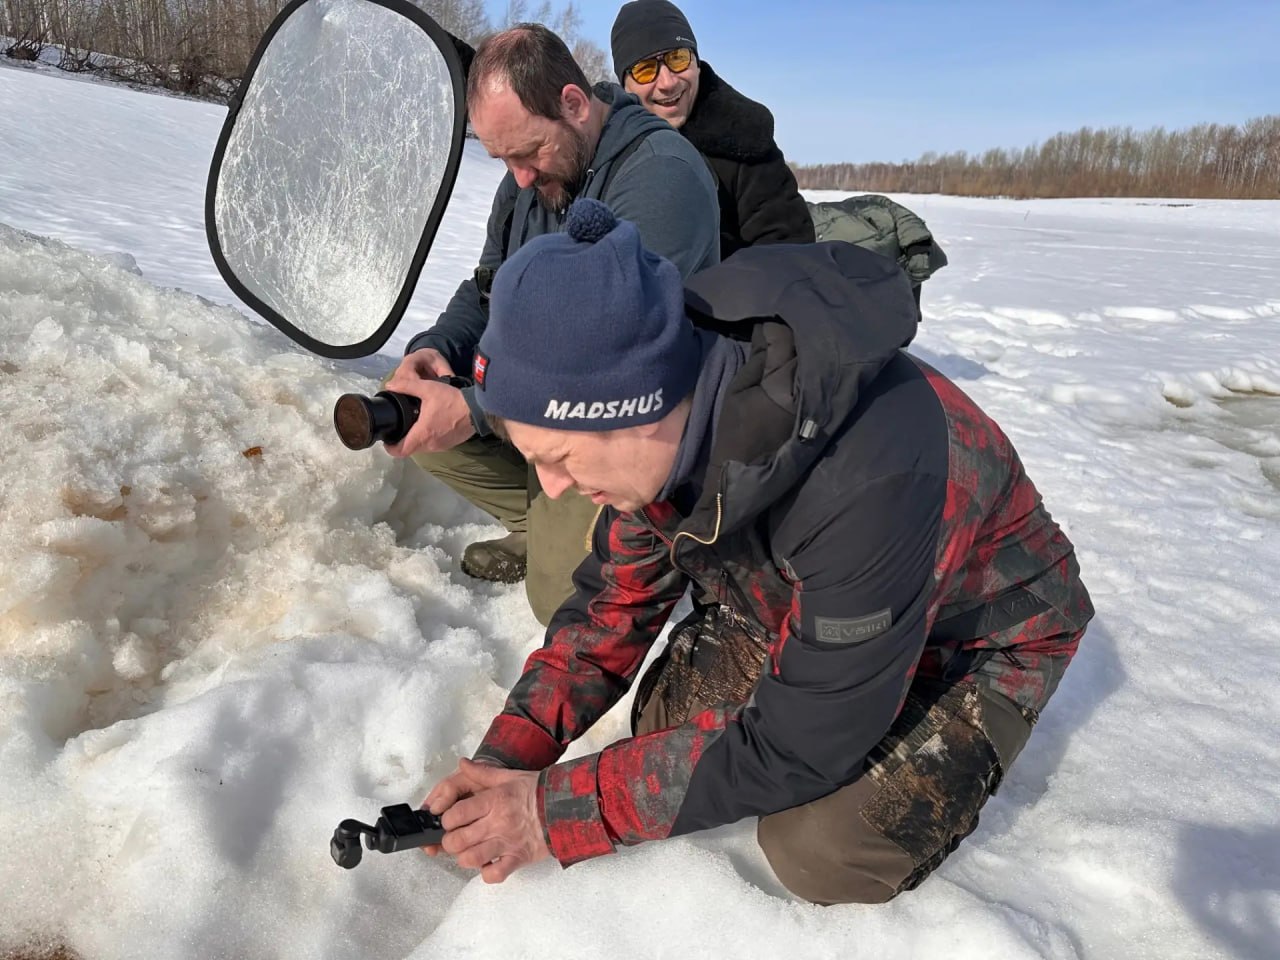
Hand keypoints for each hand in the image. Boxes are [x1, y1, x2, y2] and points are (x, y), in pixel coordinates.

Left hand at [383, 350, 474, 455]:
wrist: (478, 409)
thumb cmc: (452, 400)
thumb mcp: (428, 388)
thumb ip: (407, 386)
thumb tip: (390, 385)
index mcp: (422, 434)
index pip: (400, 451)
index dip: (390, 447)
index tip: (387, 439)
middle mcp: (430, 445)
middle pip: (410, 449)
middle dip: (403, 441)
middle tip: (400, 427)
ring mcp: (441, 446)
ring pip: (422, 447)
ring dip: (417, 439)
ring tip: (415, 424)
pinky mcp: (450, 444)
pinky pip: (434, 445)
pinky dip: (429, 437)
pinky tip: (431, 424)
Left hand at [431, 758, 550, 882]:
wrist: (565, 806)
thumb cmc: (536, 791)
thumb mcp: (509, 776)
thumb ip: (482, 772)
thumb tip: (462, 763)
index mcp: (494, 801)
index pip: (457, 814)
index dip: (447, 819)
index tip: (450, 820)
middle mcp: (498, 823)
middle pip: (458, 840)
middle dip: (451, 841)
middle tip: (456, 837)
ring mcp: (508, 843)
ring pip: (471, 859)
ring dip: (465, 858)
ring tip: (469, 851)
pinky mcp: (519, 858)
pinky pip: (495, 874)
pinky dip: (487, 873)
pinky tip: (488, 864)